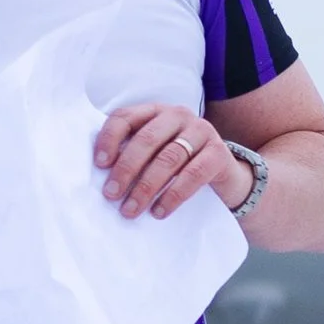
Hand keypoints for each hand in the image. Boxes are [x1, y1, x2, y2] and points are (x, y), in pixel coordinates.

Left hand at [94, 104, 239, 220]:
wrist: (224, 176)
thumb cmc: (179, 165)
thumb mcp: (154, 154)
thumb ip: (131, 155)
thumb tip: (101, 176)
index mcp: (155, 111)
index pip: (126, 117)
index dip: (109, 139)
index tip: (99, 164)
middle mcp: (179, 115)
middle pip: (147, 138)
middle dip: (126, 168)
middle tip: (111, 194)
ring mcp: (202, 131)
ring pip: (169, 158)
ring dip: (146, 187)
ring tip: (131, 209)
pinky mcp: (219, 153)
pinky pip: (193, 174)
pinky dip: (173, 195)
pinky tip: (159, 211)